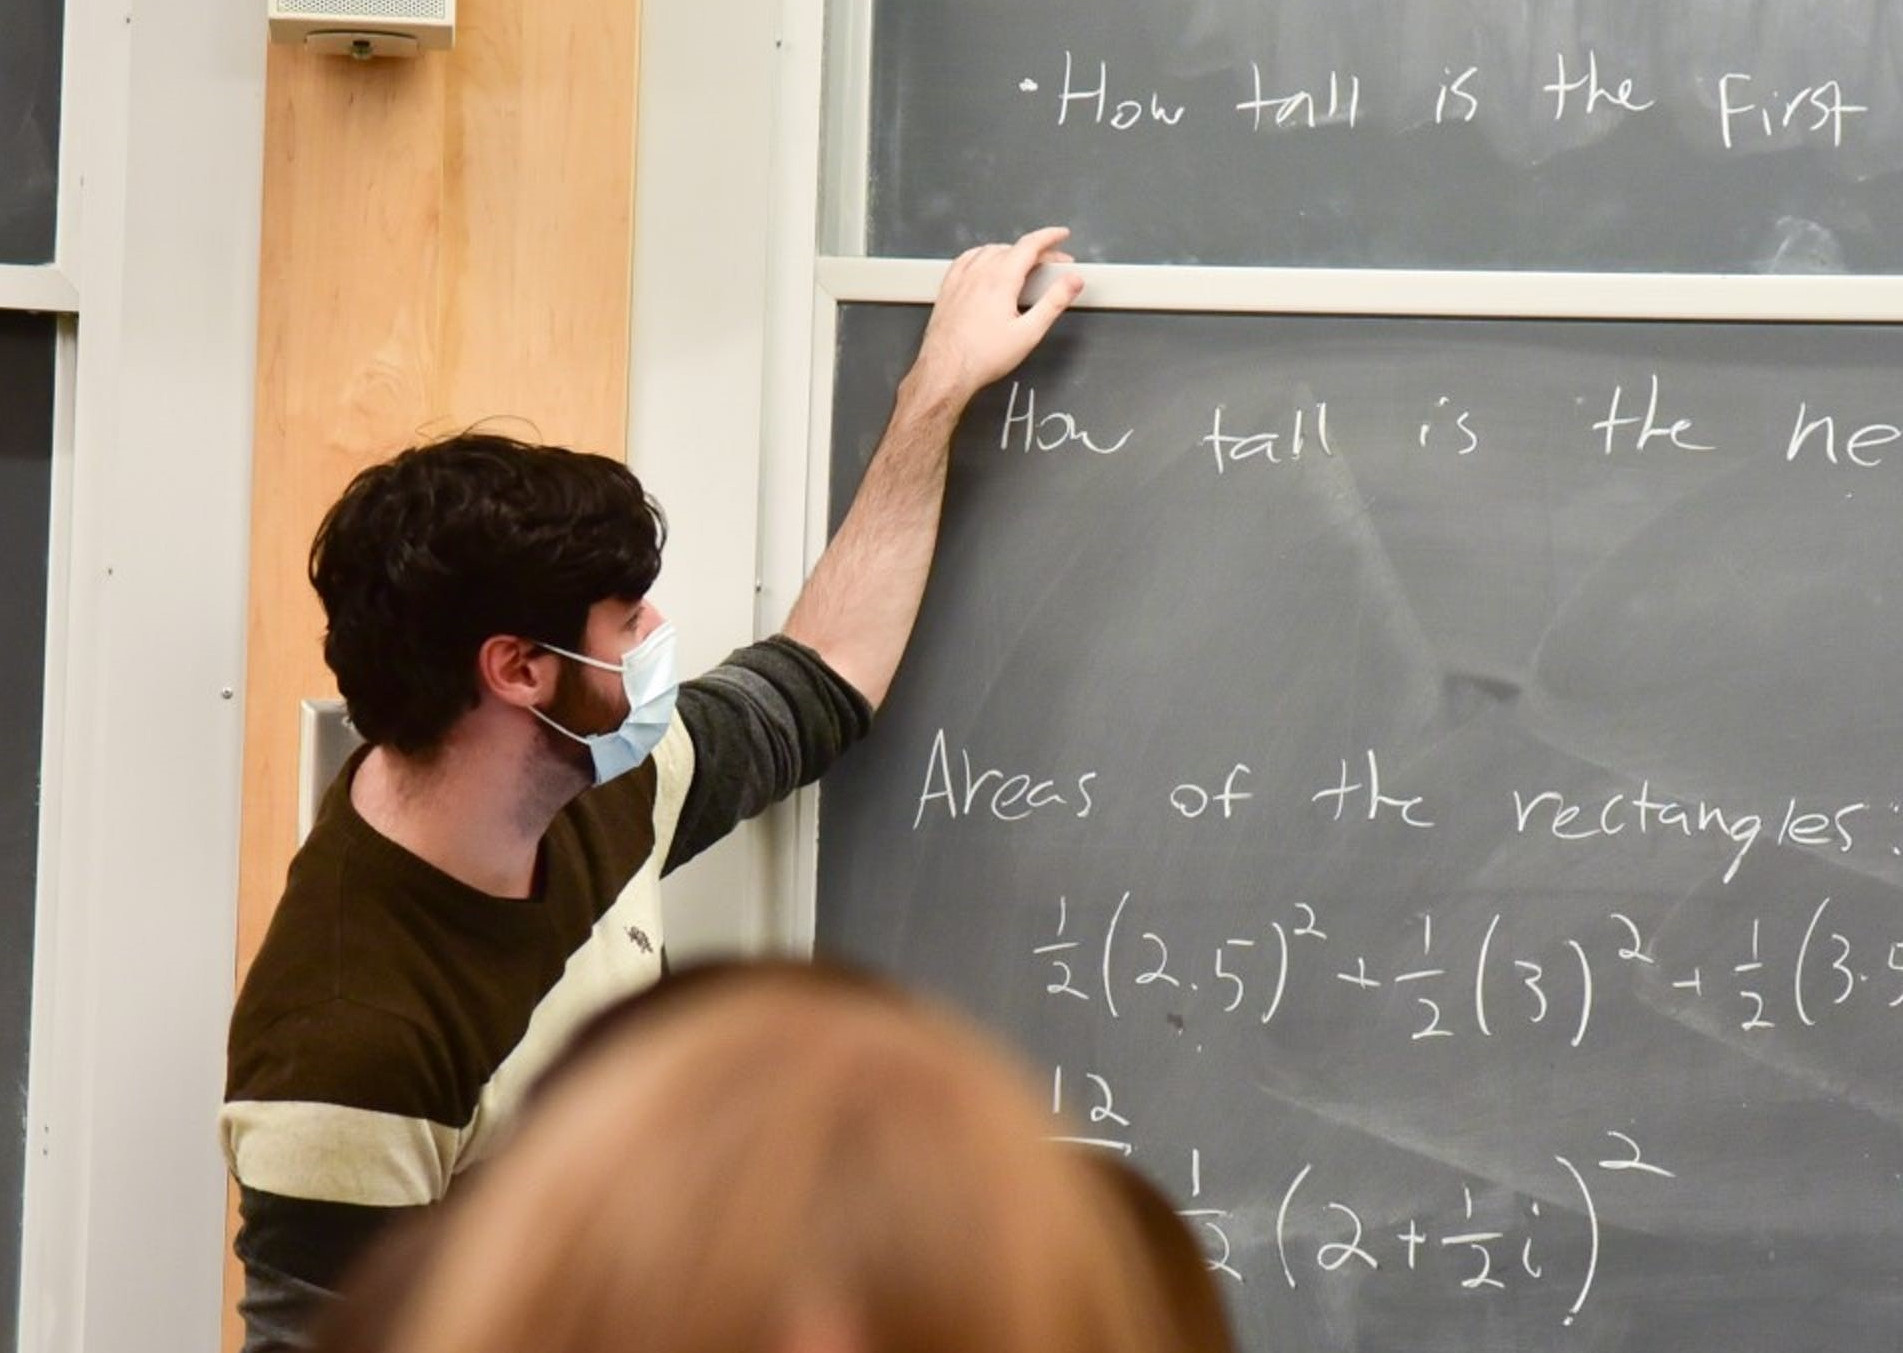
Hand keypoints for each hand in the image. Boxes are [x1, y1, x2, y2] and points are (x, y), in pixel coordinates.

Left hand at [904, 226, 1084, 409]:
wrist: (945, 371)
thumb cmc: (982, 357)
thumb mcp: (1029, 333)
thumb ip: (1053, 303)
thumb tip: (1072, 282)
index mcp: (1000, 279)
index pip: (1030, 245)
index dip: (1050, 237)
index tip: (1061, 235)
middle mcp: (978, 272)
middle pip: (1012, 248)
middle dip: (1036, 252)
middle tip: (1051, 265)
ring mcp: (960, 278)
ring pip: (989, 251)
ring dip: (1011, 253)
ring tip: (1024, 266)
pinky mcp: (948, 288)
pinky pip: (967, 259)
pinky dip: (984, 256)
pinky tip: (986, 266)